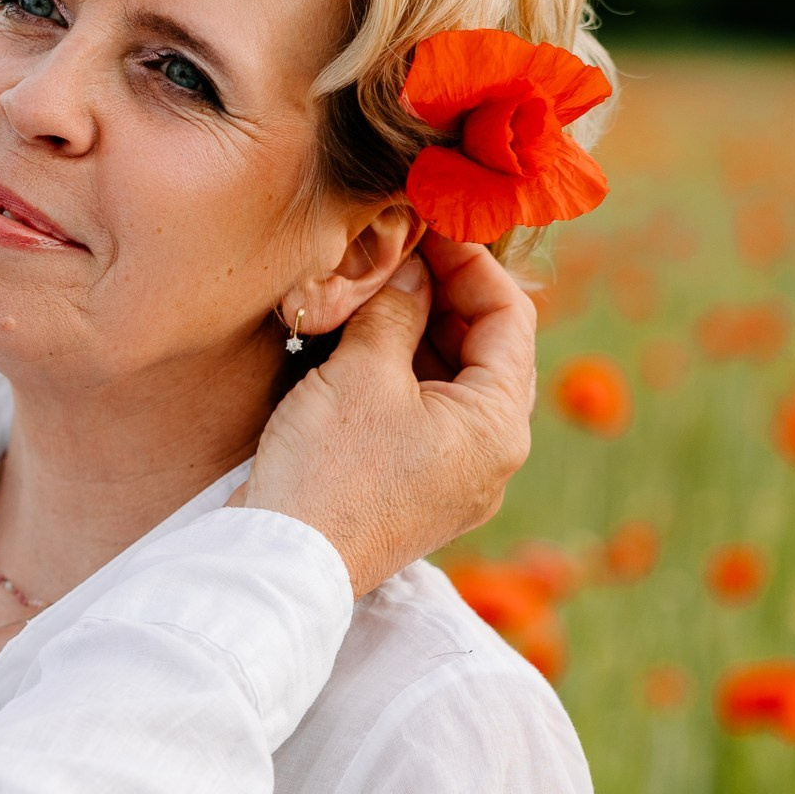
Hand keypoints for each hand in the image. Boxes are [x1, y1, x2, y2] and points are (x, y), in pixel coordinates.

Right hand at [235, 238, 537, 595]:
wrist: (283, 566)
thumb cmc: (329, 471)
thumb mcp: (363, 373)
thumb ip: (397, 311)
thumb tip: (412, 272)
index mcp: (498, 426)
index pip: (512, 318)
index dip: (472, 263)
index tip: (431, 227)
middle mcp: (491, 457)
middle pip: (488, 351)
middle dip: (446, 296)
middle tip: (399, 252)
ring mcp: (455, 480)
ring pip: (454, 383)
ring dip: (420, 333)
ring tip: (374, 293)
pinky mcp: (415, 491)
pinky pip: (425, 415)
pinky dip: (401, 373)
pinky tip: (361, 347)